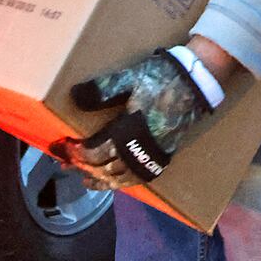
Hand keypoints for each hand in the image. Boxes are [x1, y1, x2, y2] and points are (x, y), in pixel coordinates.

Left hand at [54, 50, 212, 189]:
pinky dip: (123, 183)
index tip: (63, 148)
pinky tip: (115, 181)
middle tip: (66, 165)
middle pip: (106, 168)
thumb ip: (102, 89)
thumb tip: (74, 97)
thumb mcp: (129, 77)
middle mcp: (140, 148)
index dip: (78, 152)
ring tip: (86, 180)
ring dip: (102, 180)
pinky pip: (140, 178)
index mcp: (129, 130)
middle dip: (84, 168)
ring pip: (123, 178)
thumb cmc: (160, 77)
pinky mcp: (164, 156)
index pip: (96, 150)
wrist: (196, 82)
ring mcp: (154, 155)